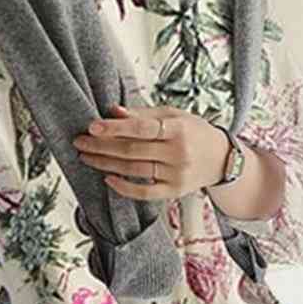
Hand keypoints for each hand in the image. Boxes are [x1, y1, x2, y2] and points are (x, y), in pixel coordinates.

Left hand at [72, 103, 228, 199]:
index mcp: (179, 129)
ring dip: (106, 164)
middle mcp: (179, 153)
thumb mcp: (174, 115)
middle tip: (80, 141)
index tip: (92, 126)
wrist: (223, 159)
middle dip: (102, 146)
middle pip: (132, 150)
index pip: (141, 128)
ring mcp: (177, 175)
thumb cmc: (195, 132)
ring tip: (86, 157)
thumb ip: (143, 114)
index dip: (115, 128)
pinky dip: (124, 187)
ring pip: (134, 170)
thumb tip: (113, 111)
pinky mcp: (174, 192)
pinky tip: (108, 178)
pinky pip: (144, 192)